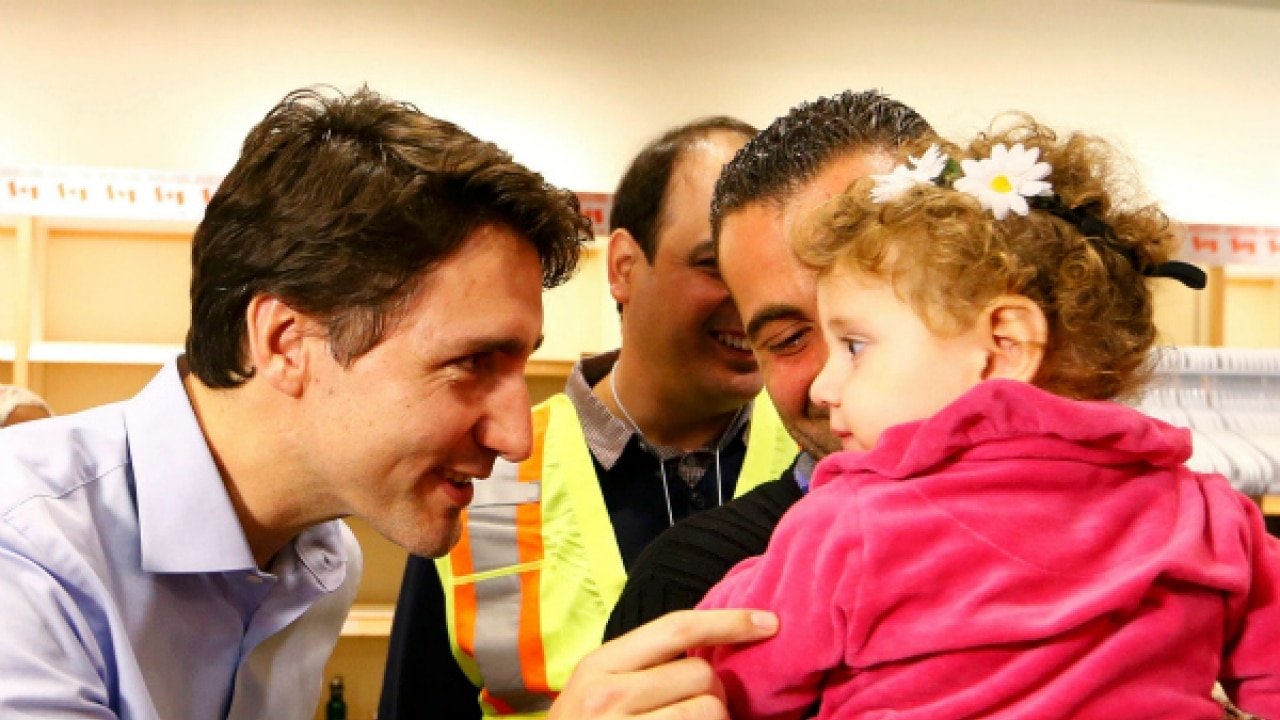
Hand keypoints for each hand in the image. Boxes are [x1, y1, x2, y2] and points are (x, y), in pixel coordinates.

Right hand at [548, 609, 777, 719]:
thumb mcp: (595, 692)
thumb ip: (640, 668)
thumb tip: (707, 650)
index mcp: (598, 666)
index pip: (675, 629)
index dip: (728, 622)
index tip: (768, 622)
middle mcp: (606, 695)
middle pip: (701, 674)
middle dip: (712, 694)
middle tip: (691, 713)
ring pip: (709, 710)